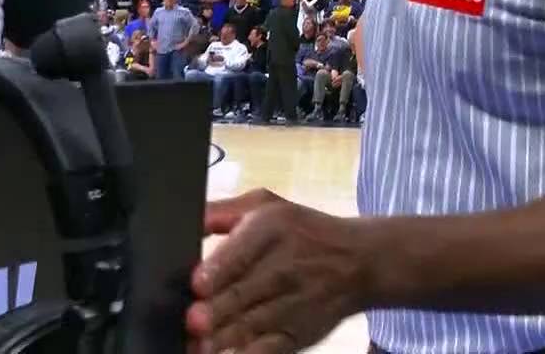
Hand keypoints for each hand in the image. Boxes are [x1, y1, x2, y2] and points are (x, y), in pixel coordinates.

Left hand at [187, 189, 365, 353]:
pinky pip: (267, 351)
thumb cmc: (303, 232)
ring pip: (249, 327)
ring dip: (223, 338)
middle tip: (195, 320)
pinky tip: (229, 353)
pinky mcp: (296, 335)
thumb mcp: (266, 206)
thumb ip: (219, 212)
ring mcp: (291, 306)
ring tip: (201, 345)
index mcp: (272, 229)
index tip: (198, 284)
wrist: (361, 262)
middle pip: (240, 295)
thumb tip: (184, 221)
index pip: (242, 252)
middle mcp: (283, 268)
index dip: (217, 271)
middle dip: (214, 311)